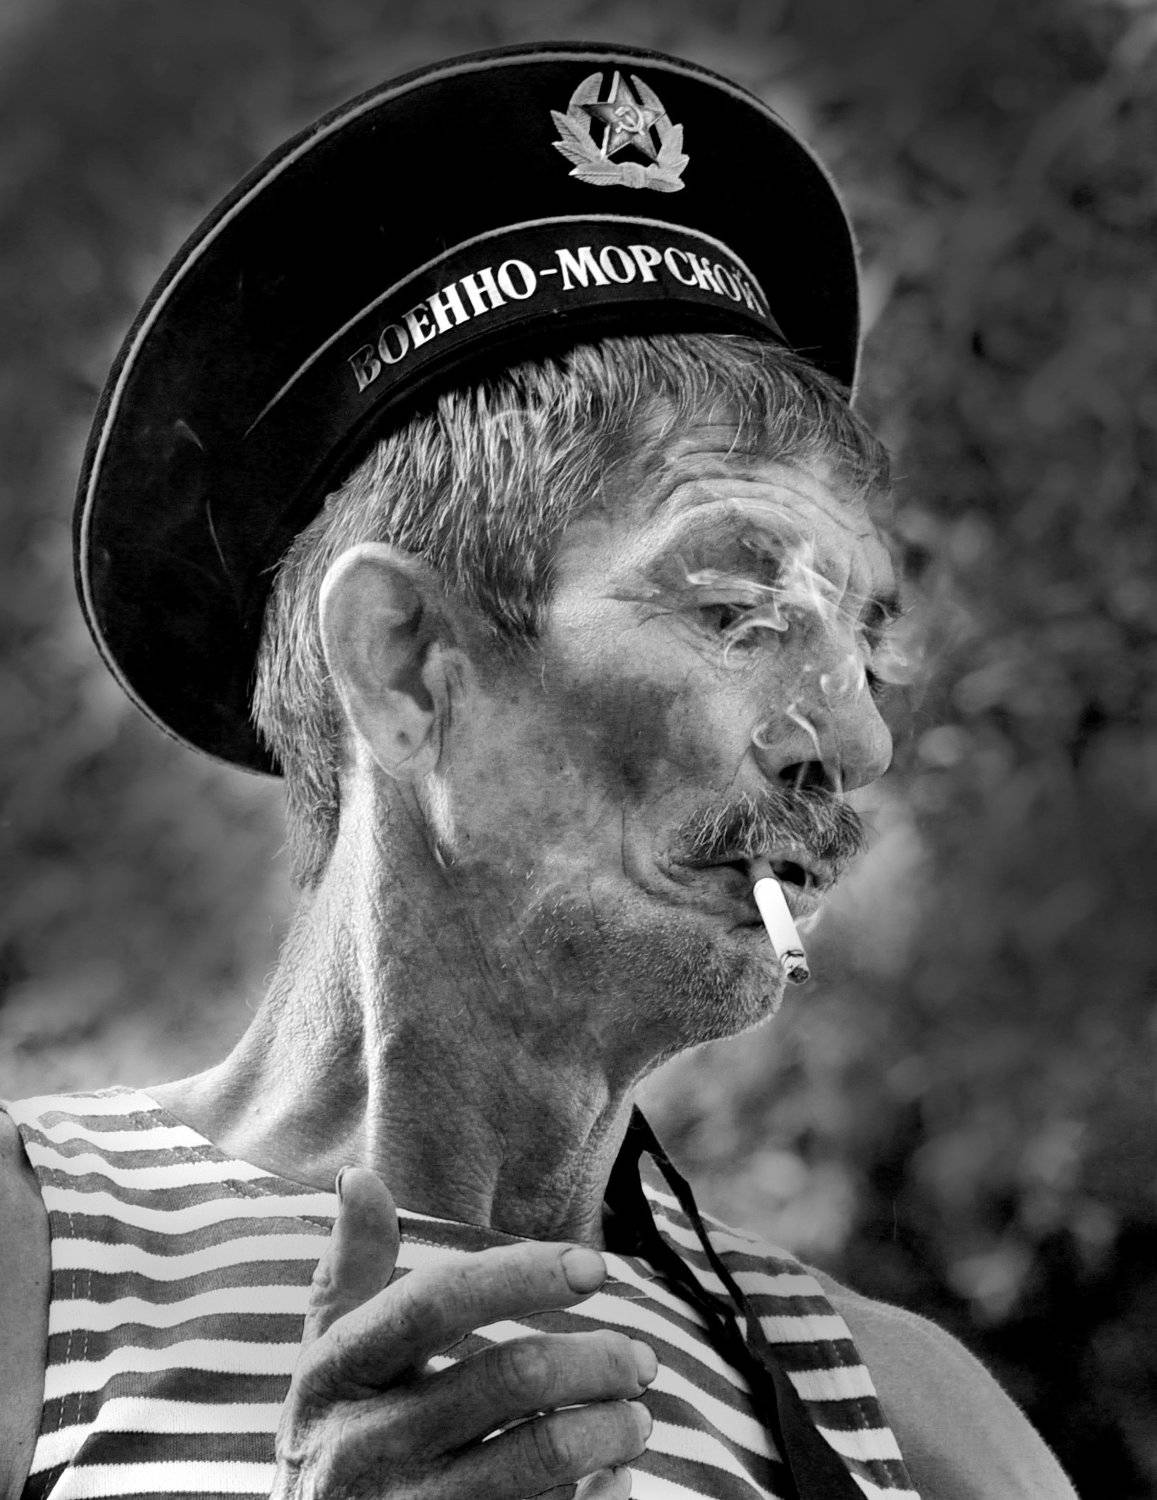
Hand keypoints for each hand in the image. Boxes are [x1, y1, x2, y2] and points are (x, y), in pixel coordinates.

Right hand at [270, 1168, 655, 1499]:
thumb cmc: (338, 1436)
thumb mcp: (331, 1356)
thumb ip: (350, 1268)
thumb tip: (360, 1176)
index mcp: (338, 1371)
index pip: (436, 1301)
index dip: (521, 1273)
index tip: (595, 1265)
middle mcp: (363, 1444)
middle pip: (510, 1376)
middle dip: (597, 1359)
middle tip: (638, 1359)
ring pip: (541, 1456)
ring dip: (611, 1428)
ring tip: (637, 1416)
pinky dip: (600, 1496)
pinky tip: (613, 1478)